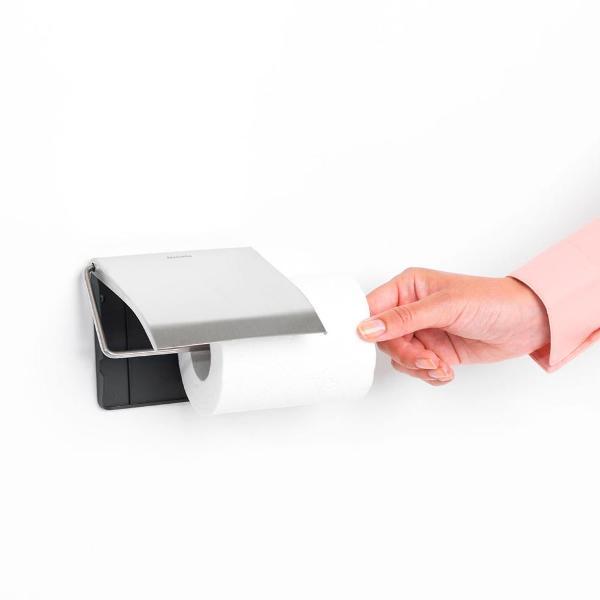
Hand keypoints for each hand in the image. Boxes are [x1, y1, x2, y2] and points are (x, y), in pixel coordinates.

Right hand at [357, 268, 549, 384]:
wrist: (527, 323)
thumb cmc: (491, 301)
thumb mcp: (444, 306)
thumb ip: (403, 319)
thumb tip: (365, 328)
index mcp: (408, 287)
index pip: (372, 308)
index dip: (368, 328)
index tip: (370, 343)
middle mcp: (411, 309)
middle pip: (383, 339)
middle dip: (405, 354)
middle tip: (426, 358)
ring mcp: (422, 332)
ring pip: (398, 358)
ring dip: (418, 367)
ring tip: (441, 365)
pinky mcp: (434, 351)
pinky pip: (416, 370)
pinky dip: (429, 375)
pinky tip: (447, 370)